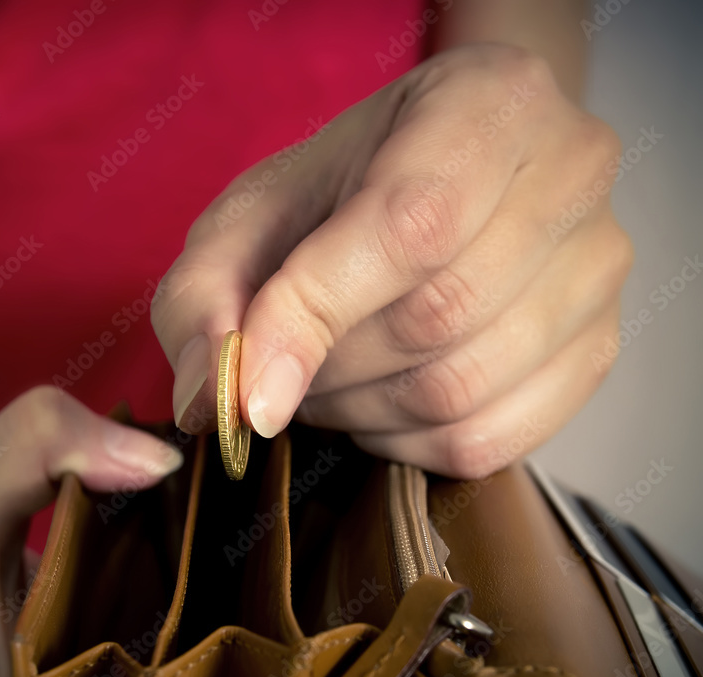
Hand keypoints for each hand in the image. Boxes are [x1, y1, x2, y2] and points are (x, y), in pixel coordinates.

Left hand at [151, 44, 631, 478]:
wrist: (422, 184)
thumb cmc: (336, 192)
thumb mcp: (249, 217)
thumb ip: (208, 296)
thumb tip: (217, 401)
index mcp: (490, 103)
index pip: (412, 226)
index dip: (316, 317)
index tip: (250, 388)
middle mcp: (571, 175)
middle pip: (437, 317)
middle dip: (329, 368)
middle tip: (285, 363)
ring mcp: (598, 269)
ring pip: (463, 389)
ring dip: (362, 409)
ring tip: (327, 377)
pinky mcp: (596, 350)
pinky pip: (492, 439)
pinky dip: (409, 442)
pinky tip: (378, 402)